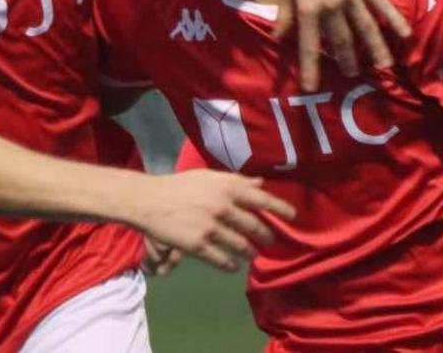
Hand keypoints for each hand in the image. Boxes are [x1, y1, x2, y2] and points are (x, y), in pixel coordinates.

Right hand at [128, 171, 295, 272]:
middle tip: (269, 241)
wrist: (149, 200)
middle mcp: (223, 207)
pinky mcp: (199, 246)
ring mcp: (211, 228)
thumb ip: (235, 181)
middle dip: (266, 236)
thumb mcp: (208, 176)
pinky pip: (223, 260)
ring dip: (249, 253)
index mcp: (227, 188)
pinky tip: (233, 266)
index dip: (281, 209)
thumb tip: (260, 184)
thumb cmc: (180, 185)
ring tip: (250, 254)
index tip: (293, 216)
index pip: (262, 200)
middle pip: (255, 227)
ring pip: (242, 247)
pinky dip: (231, 265)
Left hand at [275, 0, 410, 89]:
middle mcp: (329, 5)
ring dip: (375, 50)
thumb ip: (284, 13)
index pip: (308, 43)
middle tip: (352, 77)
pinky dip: (394, 22)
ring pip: (365, 28)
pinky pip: (382, 7)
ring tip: (383, 68)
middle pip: (341, 40)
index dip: (309, 67)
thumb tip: (277, 38)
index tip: (310, 88)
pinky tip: (405, 36)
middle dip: (347, 61)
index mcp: (307, 6)